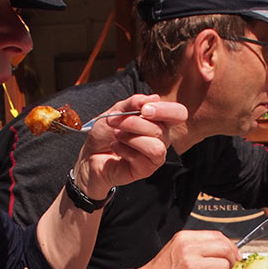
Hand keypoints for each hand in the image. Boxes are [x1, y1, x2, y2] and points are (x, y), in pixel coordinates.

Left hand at [71, 94, 187, 199]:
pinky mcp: (146, 169)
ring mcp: (155, 155)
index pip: (178, 114)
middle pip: (161, 128)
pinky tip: (116, 148)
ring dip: (131, 137)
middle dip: (133, 122)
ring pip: (155, 144)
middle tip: (114, 122)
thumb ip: (133, 103)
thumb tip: (152, 98)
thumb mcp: (116, 111)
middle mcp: (161, 138)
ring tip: (116, 137)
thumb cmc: (104, 134)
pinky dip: (125, 149)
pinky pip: (143, 158)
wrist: (89, 155)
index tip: (143, 109)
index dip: (165, 110)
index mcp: (158, 121)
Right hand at [133, 230, 239, 268]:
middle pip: (225, 249)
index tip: (233, 255)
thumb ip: (197, 246)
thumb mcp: (176, 248)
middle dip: (229, 261)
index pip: (217, 236)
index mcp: (184, 238)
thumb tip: (223, 249)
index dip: (230, 246)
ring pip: (224, 266)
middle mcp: (188, 249)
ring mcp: (191, 265)